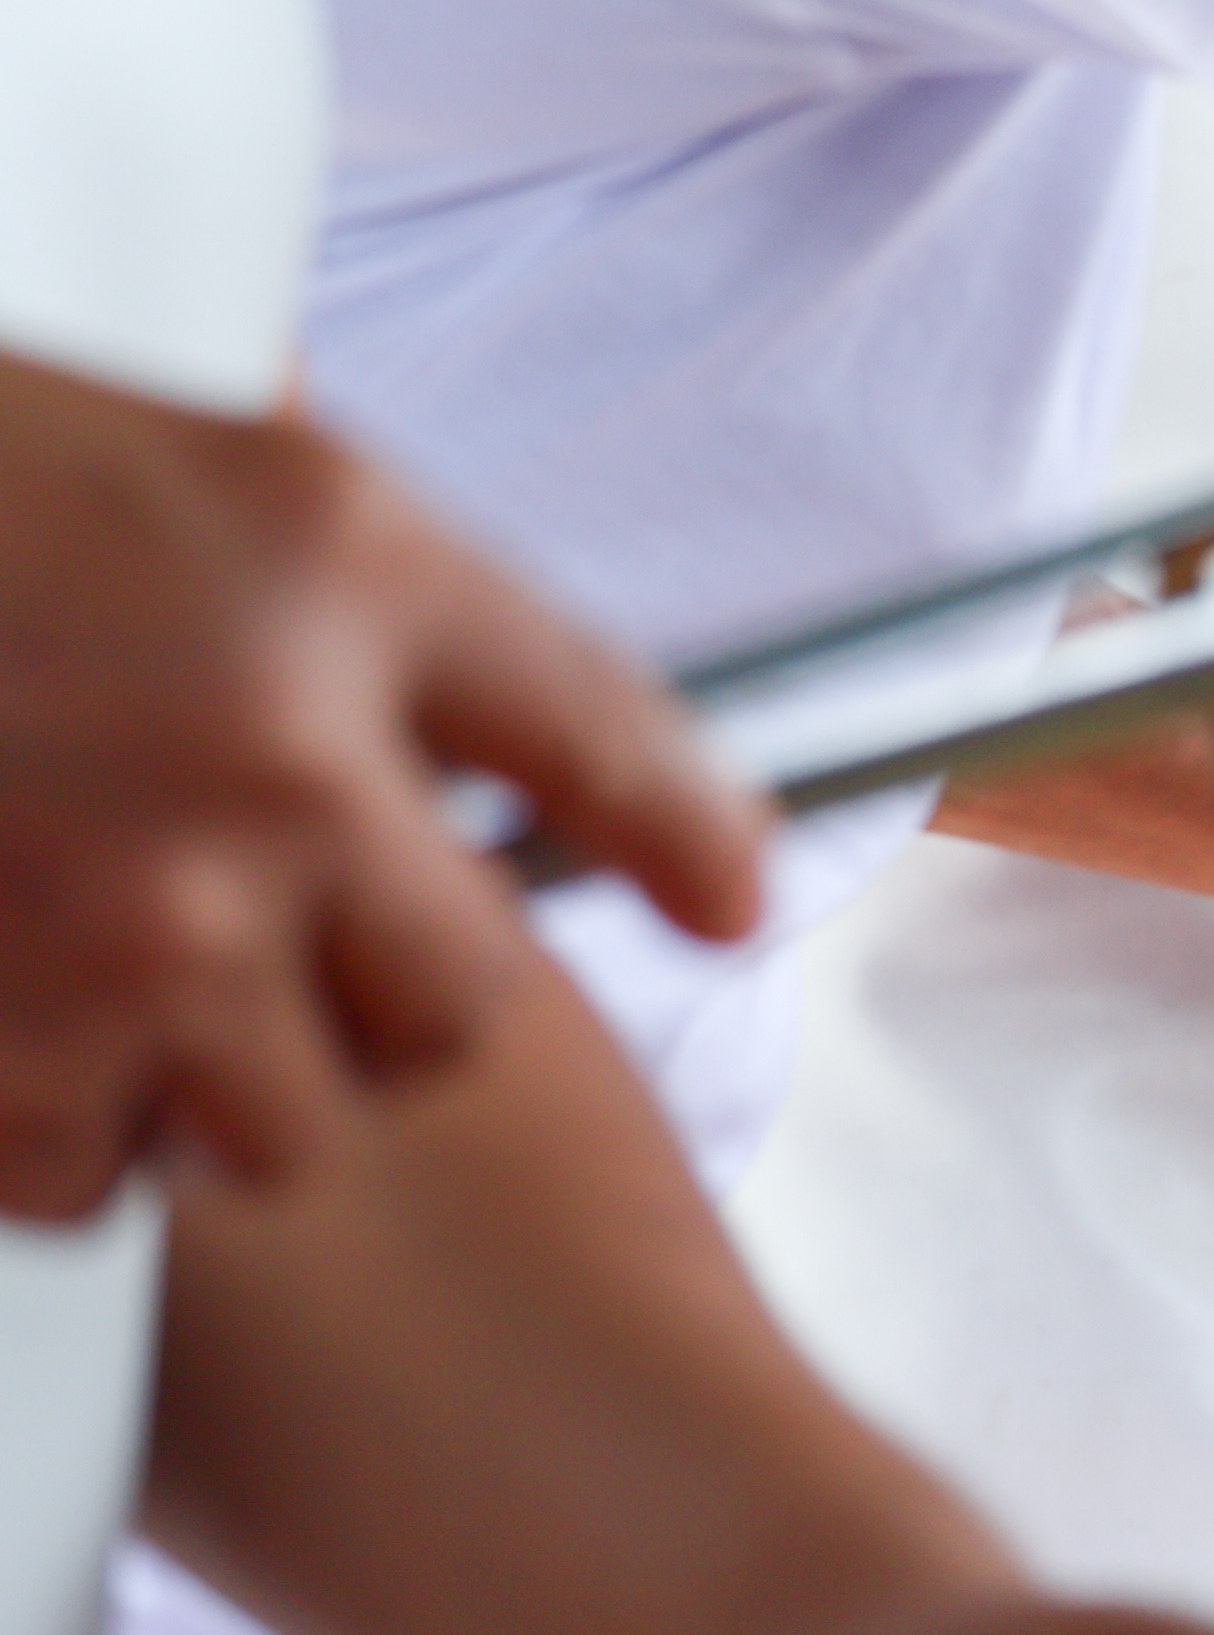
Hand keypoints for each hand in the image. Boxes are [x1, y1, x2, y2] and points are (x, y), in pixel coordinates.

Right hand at [0, 362, 766, 1216]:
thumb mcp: (212, 462)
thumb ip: (370, 580)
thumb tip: (533, 719)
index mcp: (335, 572)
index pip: (597, 735)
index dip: (680, 833)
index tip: (721, 900)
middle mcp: (269, 757)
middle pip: (455, 1001)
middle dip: (373, 986)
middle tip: (254, 922)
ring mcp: (128, 922)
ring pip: (281, 1117)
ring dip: (207, 1075)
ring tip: (102, 975)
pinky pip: (85, 1172)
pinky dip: (47, 1127)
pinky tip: (3, 1025)